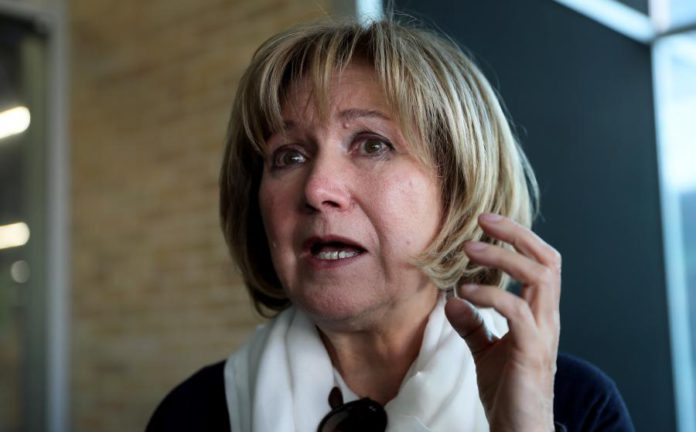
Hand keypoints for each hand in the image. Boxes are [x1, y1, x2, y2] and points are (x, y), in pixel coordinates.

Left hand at [444, 213, 560, 431]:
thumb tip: (452, 299)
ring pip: (539, 278)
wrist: (519, 430)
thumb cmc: (507, 391)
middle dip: (515, 234)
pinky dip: (490, 295)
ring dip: (501, 257)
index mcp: (539, 313)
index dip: (518, 237)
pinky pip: (516, 312)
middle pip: (547, 260)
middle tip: (481, 222)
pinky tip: (465, 294)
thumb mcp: (485, 351)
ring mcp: (543, 334)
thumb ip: (473, 324)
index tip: (486, 221)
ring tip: (468, 250)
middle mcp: (547, 318)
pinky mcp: (531, 352)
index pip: (541, 262)